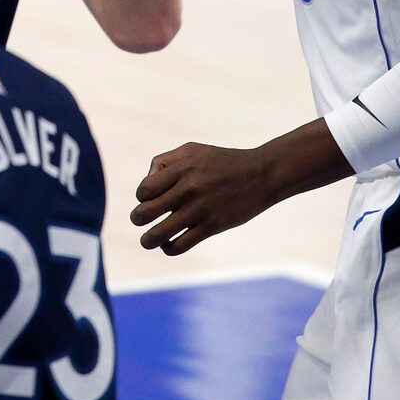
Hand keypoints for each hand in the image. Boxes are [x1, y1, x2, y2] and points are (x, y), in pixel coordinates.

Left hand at [134, 120, 351, 254]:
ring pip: (161, 233)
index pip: (145, 190)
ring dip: (148, 240)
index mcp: (181, 169)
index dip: (142, 197)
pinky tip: (168, 245)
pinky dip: (169, 248)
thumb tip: (147, 183)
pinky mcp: (213, 226)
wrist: (261, 174)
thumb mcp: (192, 150)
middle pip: (146, 212)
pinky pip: (182, 244)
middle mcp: (188, 189)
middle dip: (138, 219)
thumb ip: (165, 162)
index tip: (148, 200)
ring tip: (147, 241)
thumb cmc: (223, 161)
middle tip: (139, 221)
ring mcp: (200, 209)